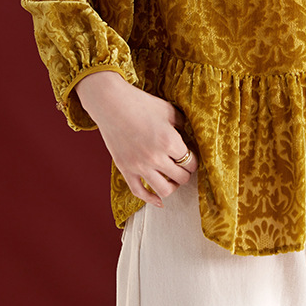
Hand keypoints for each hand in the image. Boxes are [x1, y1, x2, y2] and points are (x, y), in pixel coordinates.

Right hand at [74, 71, 197, 207]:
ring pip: (164, 190)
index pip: (191, 162)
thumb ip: (183, 125)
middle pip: (181, 177)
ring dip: (173, 187)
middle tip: (183, 167)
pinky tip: (159, 201)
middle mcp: (156, 157)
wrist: (112, 104)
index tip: (191, 158)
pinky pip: (140, 192)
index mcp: (169, 141)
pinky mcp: (125, 169)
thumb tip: (188, 137)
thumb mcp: (169, 111)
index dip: (194, 161)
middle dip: (185, 173)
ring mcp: (139, 166)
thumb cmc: (141, 104)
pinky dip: (151, 200)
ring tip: (173, 179)